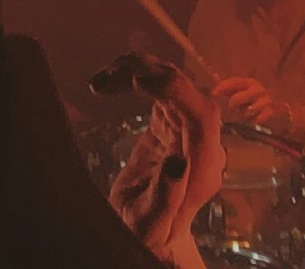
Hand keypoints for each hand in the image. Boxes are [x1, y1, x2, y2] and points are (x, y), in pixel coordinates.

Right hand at [109, 69, 225, 264]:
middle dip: (145, 74)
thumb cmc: (153, 232)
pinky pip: (153, 86)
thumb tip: (178, 159)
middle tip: (105, 83)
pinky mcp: (167, 120)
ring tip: (100, 84)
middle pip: (183, 88)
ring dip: (134, 71)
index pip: (202, 113)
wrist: (152, 231)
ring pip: (167, 80)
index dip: (175, 90)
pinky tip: (105, 83)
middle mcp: (199, 139)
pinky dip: (129, 76)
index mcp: (204, 163)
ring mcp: (184, 126)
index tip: (136, 82)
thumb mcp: (155, 222)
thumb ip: (168, 195)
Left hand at [209, 74, 283, 129]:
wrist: (283, 112)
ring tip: (247, 116)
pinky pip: (255, 120)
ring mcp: (265, 100)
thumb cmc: (260, 102)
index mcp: (250, 82)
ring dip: (244, 116)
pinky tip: (255, 120)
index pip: (233, 82)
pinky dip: (253, 122)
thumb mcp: (247, 92)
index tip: (213, 93)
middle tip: (233, 109)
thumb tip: (214, 85)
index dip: (221, 87)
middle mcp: (258, 88)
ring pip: (246, 111)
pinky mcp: (271, 112)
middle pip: (236, 99)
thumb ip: (233, 90)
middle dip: (232, 106)